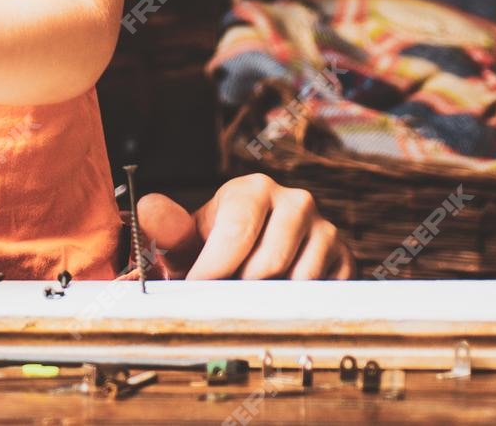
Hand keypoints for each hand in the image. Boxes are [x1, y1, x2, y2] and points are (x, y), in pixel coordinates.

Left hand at [138, 173, 354, 279]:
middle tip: (224, 297)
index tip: (196, 291)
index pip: (236, 232)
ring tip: (251, 296)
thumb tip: (148, 209)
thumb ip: (165, 227)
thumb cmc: (218, 247)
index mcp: (253, 190)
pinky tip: (281, 299)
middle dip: (240, 288)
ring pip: (298, 282)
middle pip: (268, 263)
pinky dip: (299, 305)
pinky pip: (324, 294)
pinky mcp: (347, 261)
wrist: (260, 257)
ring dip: (270, 299)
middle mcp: (296, 201)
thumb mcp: (188, 237)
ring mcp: (327, 230)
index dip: (214, 269)